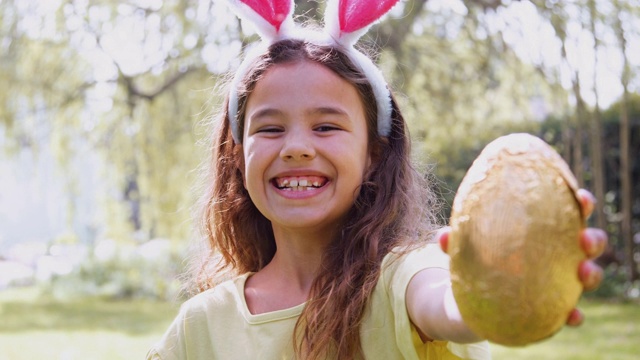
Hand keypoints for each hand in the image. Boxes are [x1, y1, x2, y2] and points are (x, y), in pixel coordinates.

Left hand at [439, 189, 607, 326]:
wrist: (471, 299)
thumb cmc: (476, 258)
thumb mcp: (464, 247)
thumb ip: (455, 241)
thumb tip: (442, 236)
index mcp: (542, 229)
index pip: (567, 210)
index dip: (580, 202)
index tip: (579, 197)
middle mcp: (559, 253)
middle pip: (587, 241)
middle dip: (593, 238)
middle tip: (583, 239)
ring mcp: (560, 281)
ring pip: (588, 275)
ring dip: (592, 273)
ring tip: (582, 272)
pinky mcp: (555, 308)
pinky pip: (571, 312)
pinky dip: (574, 314)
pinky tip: (572, 316)